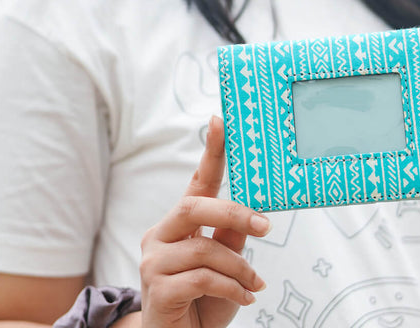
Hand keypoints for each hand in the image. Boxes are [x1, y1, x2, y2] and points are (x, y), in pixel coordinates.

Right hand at [139, 116, 270, 327]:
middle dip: (234, 212)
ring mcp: (153, 261)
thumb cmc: (204, 300)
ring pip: (206, 248)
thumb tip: (254, 211)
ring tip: (254, 284)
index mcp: (179, 223)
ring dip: (240, 268)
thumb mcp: (227, 264)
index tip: (220, 121)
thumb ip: (232, 236)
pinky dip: (231, 288)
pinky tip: (243, 299)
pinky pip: (204, 278)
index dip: (210, 152)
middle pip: (195, 206)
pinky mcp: (156, 289)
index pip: (196, 182)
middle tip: (266, 226)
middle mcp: (160, 234)